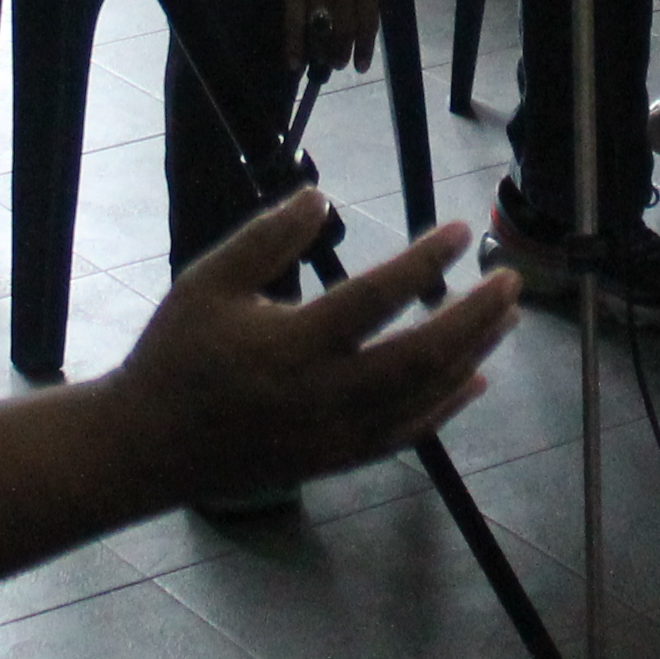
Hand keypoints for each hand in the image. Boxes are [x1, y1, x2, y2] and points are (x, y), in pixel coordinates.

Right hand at [113, 191, 520, 508]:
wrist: (148, 447)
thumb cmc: (178, 354)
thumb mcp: (209, 281)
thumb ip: (267, 238)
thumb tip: (321, 197)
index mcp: (291, 344)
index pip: (376, 297)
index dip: (425, 263)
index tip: (460, 232)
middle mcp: (323, 395)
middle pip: (421, 355)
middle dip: (475, 316)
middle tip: (511, 278)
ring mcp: (335, 435)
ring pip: (422, 396)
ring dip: (471, 354)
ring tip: (506, 317)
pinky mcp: (336, 461)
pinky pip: (406, 434)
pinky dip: (447, 406)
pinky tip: (476, 379)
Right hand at [265, 0, 380, 71]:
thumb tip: (364, 14)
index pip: (368, 22)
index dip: (364, 47)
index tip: (361, 65)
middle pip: (345, 32)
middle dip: (342, 53)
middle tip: (338, 64)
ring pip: (322, 33)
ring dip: (321, 54)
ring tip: (321, 63)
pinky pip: (294, 26)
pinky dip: (294, 48)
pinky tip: (294, 63)